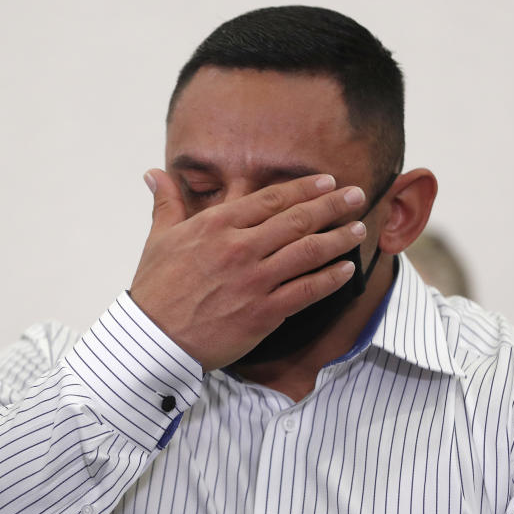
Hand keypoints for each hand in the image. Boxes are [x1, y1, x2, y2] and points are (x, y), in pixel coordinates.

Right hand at [129, 169, 366, 370]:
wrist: (153, 340)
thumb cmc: (155, 289)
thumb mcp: (158, 239)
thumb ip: (167, 203)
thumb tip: (154, 173)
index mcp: (217, 225)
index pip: (271, 199)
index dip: (304, 189)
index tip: (327, 182)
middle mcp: (240, 247)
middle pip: (297, 220)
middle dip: (332, 206)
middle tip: (356, 196)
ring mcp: (254, 280)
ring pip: (308, 252)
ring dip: (339, 238)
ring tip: (360, 229)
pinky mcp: (264, 312)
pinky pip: (306, 291)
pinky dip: (330, 279)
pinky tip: (346, 270)